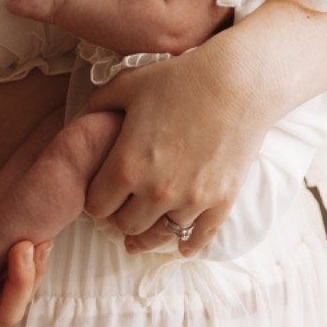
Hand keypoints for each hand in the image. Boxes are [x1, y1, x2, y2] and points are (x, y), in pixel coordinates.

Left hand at [83, 45, 270, 256]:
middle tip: (125, 206)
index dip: (98, 199)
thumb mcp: (129, 85)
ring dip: (151, 232)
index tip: (104, 192)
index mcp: (126, 166)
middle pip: (126, 226)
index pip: (97, 206)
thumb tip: (87, 118)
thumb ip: (100, 105)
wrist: (239, 82)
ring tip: (146, 230)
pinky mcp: (221, 201)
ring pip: (160, 236)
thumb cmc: (181, 78)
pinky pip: (200, 237)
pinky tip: (182, 248)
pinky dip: (189, 245)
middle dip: (121, 217)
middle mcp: (156, 191)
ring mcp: (191, 200)